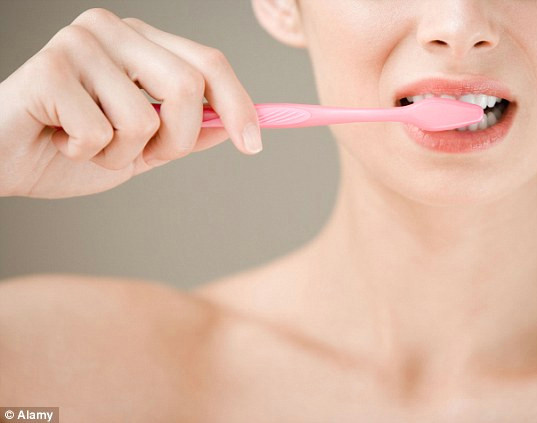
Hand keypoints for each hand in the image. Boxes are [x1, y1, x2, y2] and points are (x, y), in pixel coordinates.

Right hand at [0, 8, 261, 198]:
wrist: (5, 161)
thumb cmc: (70, 148)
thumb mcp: (144, 146)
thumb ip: (186, 132)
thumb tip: (232, 126)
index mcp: (141, 41)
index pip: (209, 63)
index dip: (239, 105)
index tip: (255, 144)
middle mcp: (112, 30)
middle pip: (189, 85)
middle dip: (179, 139)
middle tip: (149, 156)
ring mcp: (79, 44)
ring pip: (145, 117)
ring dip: (124, 154)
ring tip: (90, 146)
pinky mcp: (48, 69)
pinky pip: (101, 131)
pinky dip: (88, 155)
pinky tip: (62, 141)